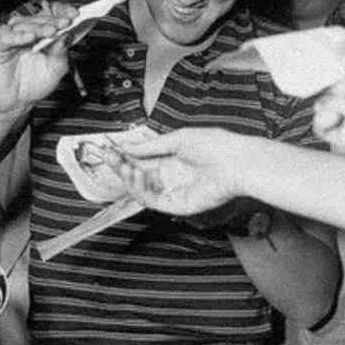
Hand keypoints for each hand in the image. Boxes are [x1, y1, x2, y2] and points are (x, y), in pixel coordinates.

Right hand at [0, 1, 77, 113]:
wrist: (14, 102)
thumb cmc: (34, 83)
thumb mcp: (55, 70)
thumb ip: (61, 53)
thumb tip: (67, 36)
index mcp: (43, 34)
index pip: (52, 14)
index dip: (62, 11)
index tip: (74, 14)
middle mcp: (27, 32)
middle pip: (39, 18)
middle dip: (53, 20)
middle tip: (65, 23)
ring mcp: (12, 37)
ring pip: (23, 24)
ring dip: (39, 26)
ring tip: (51, 31)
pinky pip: (6, 36)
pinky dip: (18, 36)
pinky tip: (30, 37)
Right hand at [103, 127, 241, 214]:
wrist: (236, 162)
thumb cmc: (214, 145)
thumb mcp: (178, 139)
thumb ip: (151, 146)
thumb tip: (128, 147)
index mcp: (172, 158)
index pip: (142, 159)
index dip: (125, 156)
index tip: (109, 149)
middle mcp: (171, 176)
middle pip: (138, 175)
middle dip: (121, 166)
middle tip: (108, 157)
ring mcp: (173, 191)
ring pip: (142, 189)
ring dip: (129, 178)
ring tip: (124, 167)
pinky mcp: (177, 205)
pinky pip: (152, 200)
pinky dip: (140, 189)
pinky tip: (137, 176)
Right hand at [312, 54, 344, 157]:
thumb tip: (340, 43)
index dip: (336, 70)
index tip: (328, 67)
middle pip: (331, 88)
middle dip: (335, 88)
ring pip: (324, 106)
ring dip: (334, 104)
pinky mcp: (344, 137)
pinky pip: (320, 126)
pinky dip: (327, 121)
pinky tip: (340, 118)